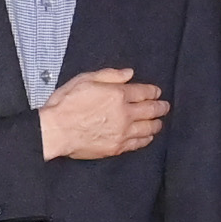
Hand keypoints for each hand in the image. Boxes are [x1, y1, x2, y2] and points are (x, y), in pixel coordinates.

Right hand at [40, 67, 169, 161]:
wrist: (56, 130)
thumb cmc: (66, 104)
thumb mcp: (85, 79)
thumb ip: (110, 75)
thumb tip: (129, 74)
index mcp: (117, 94)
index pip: (144, 92)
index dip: (153, 92)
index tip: (157, 92)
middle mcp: (124, 113)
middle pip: (150, 110)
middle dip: (160, 107)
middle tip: (165, 107)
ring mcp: (122, 132)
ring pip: (148, 128)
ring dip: (156, 124)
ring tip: (159, 122)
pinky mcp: (117, 147)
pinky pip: (138, 143)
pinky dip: (146, 139)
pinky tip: (148, 137)